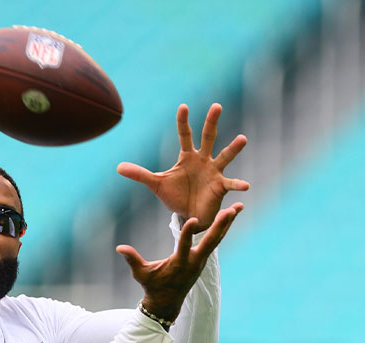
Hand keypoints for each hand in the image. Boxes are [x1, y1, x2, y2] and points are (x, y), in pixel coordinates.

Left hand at [116, 103, 248, 231]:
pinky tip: (246, 186)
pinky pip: (231, 184)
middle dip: (211, 122)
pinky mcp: (220, 187)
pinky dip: (238, 185)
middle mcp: (203, 160)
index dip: (183, 121)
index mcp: (187, 157)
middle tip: (216, 106)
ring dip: (234, 148)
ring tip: (242, 139)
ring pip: (225, 156)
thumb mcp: (156, 184)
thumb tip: (118, 167)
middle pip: (208, 137)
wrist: (188, 215)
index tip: (183, 107)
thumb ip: (139, 174)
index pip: (185, 135)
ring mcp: (214, 172)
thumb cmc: (174, 197)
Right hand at [117, 204, 242, 323]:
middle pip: (210, 242)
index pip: (183, 246)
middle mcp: (194, 262)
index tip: (192, 220)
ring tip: (237, 208)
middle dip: (220, 226)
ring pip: (216, 240)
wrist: (167, 303)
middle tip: (230, 211)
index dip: (187, 234)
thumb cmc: (152, 286)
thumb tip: (119, 247)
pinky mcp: (202, 259)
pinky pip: (214, 242)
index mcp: (179, 264)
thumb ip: (132, 259)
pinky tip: (229, 218)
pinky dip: (222, 230)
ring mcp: (201, 261)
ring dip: (226, 224)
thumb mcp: (141, 274)